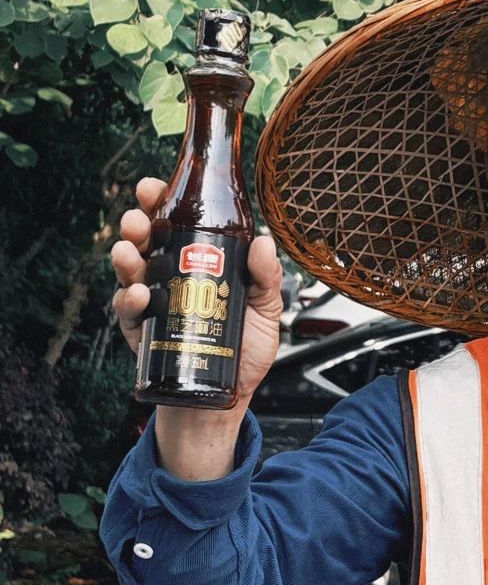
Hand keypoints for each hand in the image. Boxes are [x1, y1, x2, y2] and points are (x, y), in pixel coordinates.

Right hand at [110, 175, 284, 401]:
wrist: (228, 394)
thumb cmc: (245, 350)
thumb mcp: (265, 309)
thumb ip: (266, 277)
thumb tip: (263, 242)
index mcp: (197, 261)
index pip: (174, 222)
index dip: (160, 201)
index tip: (154, 189)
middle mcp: (169, 275)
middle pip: (144, 239)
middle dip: (135, 222)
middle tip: (139, 220)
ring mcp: (152, 301)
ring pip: (128, 269)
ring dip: (124, 256)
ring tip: (130, 252)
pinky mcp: (142, 330)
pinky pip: (126, 311)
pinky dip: (129, 300)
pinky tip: (139, 296)